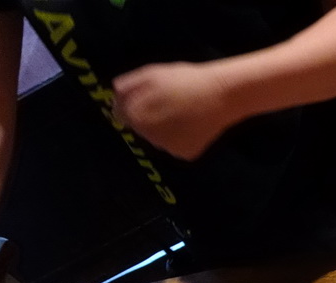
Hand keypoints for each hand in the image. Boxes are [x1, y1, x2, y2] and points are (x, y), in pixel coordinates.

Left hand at [113, 61, 232, 160]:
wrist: (220, 96)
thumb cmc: (183, 80)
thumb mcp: (151, 74)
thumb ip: (127, 87)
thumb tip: (114, 97)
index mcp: (138, 118)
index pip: (121, 115)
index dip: (131, 104)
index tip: (145, 96)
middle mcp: (150, 139)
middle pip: (140, 128)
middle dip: (148, 116)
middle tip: (167, 101)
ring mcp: (169, 149)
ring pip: (158, 138)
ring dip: (163, 127)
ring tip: (181, 111)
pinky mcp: (185, 155)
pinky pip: (175, 146)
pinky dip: (180, 137)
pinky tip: (190, 124)